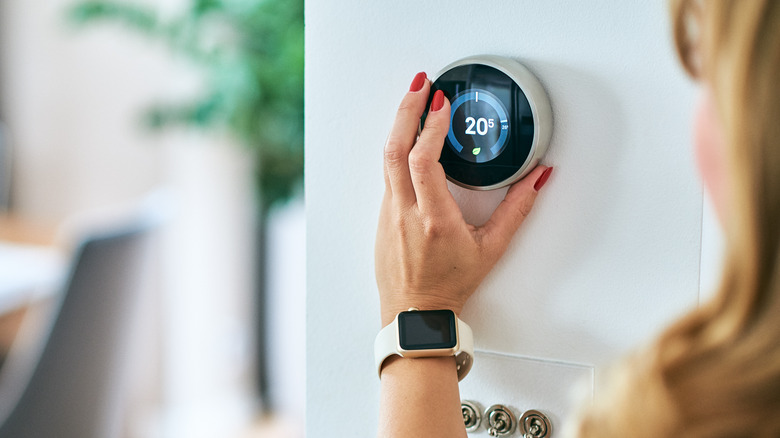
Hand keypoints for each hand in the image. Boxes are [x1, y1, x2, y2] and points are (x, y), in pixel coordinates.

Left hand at [375, 72, 553, 325]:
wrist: (416, 313)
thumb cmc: (451, 284)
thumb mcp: (492, 248)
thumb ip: (517, 209)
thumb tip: (539, 177)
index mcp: (433, 219)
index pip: (422, 162)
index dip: (429, 127)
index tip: (441, 104)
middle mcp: (405, 212)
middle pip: (395, 149)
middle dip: (407, 110)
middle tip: (421, 84)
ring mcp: (389, 213)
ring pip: (386, 159)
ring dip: (400, 125)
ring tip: (415, 100)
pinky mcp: (383, 215)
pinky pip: (388, 173)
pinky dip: (398, 147)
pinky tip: (410, 136)